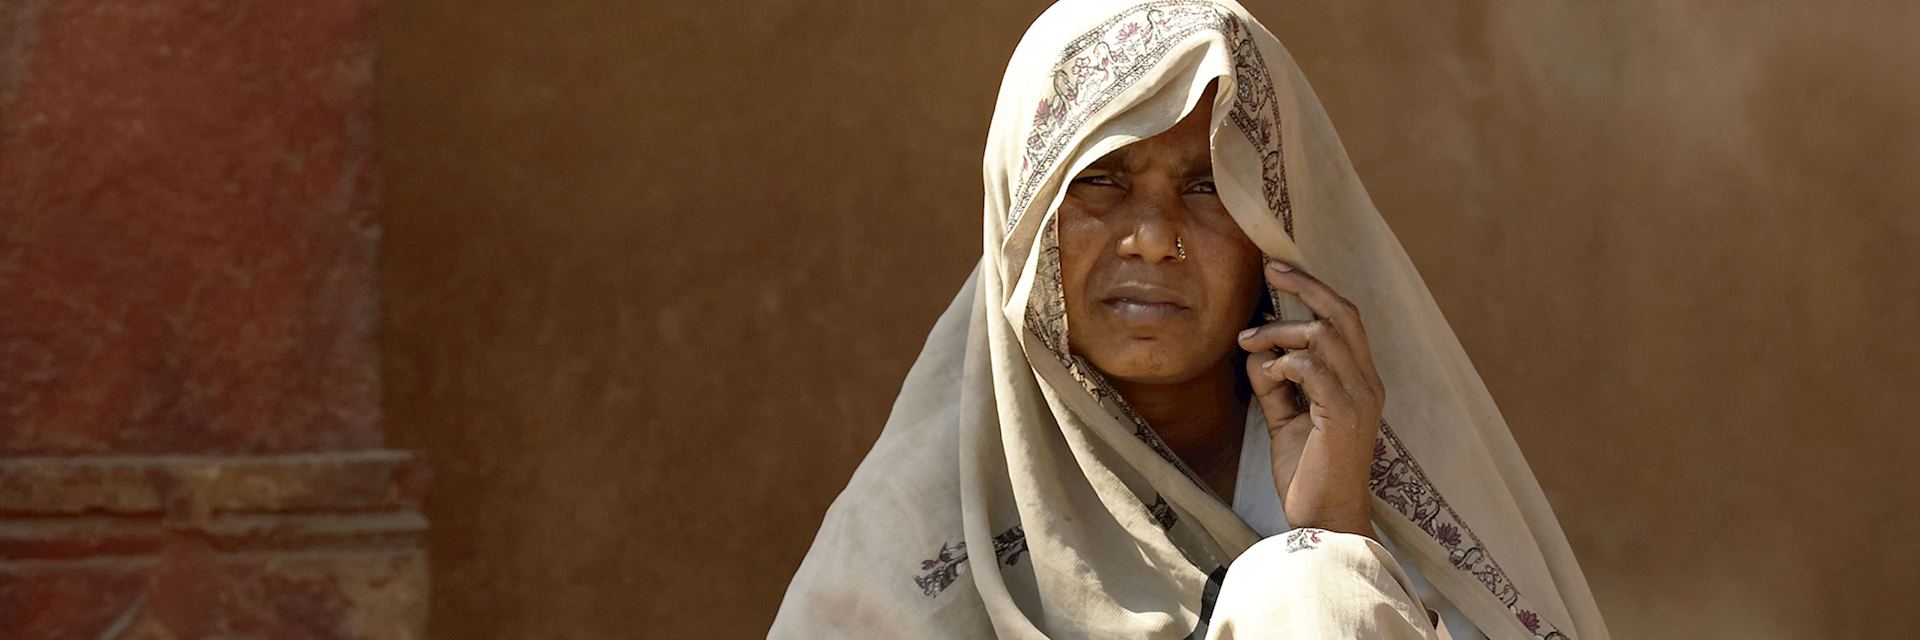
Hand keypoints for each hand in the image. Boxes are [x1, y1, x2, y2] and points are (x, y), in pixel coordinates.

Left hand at [1236, 260, 1384, 537]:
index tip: (1280, 271)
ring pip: (1324, 335)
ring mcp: (1360, 398)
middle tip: (1269, 272)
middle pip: (1344, 313)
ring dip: (1280, 333)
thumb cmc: (1308, 472)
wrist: (1324, 519)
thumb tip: (1255, 352)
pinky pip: (1312, 368)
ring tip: (1249, 343)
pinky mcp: (1344, 415)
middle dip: (1306, 286)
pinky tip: (1267, 375)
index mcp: (1360, 381)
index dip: (1316, 290)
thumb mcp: (1286, 419)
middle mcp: (1368, 383)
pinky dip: (1284, 362)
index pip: (1346, 320)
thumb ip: (1275, 384)